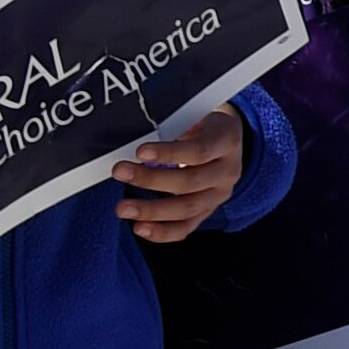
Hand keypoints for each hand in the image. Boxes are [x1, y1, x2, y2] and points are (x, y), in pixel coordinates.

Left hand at [113, 105, 249, 240]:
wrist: (227, 139)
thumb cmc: (204, 126)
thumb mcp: (197, 116)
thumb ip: (176, 125)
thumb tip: (137, 133)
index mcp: (227, 141)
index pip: (200, 151)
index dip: (170, 153)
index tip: (140, 151)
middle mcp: (228, 170)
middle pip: (190, 181)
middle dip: (151, 180)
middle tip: (120, 172)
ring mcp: (220, 194)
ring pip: (187, 208)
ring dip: (152, 210)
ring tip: (123, 208)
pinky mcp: (208, 211)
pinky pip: (186, 228)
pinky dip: (162, 232)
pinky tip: (140, 228)